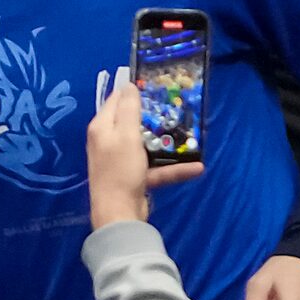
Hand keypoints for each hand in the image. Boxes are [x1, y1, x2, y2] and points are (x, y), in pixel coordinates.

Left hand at [86, 77, 201, 228]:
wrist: (119, 214)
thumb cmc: (120, 170)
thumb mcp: (126, 135)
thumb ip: (129, 109)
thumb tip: (128, 86)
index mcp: (102, 127)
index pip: (115, 100)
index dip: (133, 91)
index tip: (154, 85)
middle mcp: (108, 141)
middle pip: (131, 121)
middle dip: (152, 115)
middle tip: (174, 106)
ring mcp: (121, 161)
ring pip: (146, 145)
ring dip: (166, 142)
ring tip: (187, 133)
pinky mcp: (134, 178)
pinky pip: (155, 168)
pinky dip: (173, 168)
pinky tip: (196, 167)